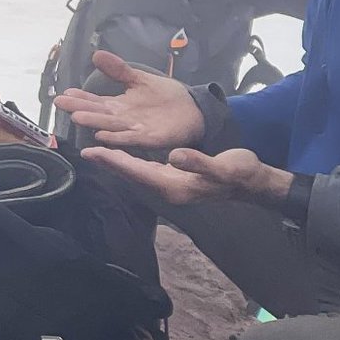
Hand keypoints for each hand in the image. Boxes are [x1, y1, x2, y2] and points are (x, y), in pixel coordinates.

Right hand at [53, 49, 206, 150]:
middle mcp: (123, 119)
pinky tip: (103, 136)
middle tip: (61, 103)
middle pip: (98, 113)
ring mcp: (135, 129)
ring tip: (77, 117)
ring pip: (111, 125)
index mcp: (120, 105)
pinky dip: (117, 137)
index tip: (64, 93)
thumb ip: (118, 70)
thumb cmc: (165, 97)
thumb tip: (96, 54)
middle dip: (80, 108)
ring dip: (94, 122)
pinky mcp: (150, 138)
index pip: (96, 101)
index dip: (80, 97)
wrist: (193, 110)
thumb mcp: (139, 79)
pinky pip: (131, 138)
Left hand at [83, 145, 291, 207]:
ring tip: (97, 150)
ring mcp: (172, 185)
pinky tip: (123, 152)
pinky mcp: (176, 179)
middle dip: (110, 162)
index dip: (115, 162)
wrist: (253, 182)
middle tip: (86, 150)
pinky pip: (147, 170)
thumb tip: (174, 155)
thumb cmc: (240, 173)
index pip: (138, 173)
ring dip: (118, 162)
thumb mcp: (223, 167)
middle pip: (133, 174)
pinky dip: (132, 161)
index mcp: (176, 186)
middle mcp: (169, 188)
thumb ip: (198, 162)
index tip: (92, 152)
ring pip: (138, 172)